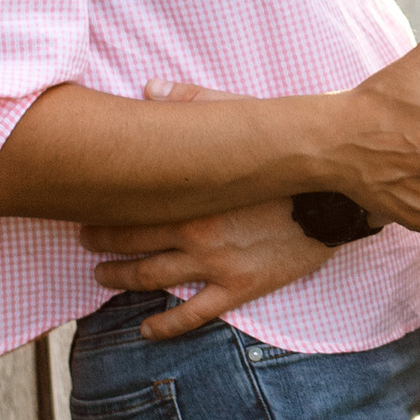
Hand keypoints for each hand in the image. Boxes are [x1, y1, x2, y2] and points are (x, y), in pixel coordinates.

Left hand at [83, 79, 328, 336]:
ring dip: (119, 279)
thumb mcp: (243, 117)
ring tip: (101, 277)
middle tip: (84, 240)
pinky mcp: (240, 286)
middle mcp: (195, 233)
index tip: (85, 203)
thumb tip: (149, 89)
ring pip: (151, 278)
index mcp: (190, 194)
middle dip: (101, 242)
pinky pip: (194, 314)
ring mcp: (216, 264)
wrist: (335, 197)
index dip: (101, 205)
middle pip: (131, 242)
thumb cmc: (288, 156)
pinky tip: (147, 331)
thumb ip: (192, 104)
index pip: (130, 203)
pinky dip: (166, 326)